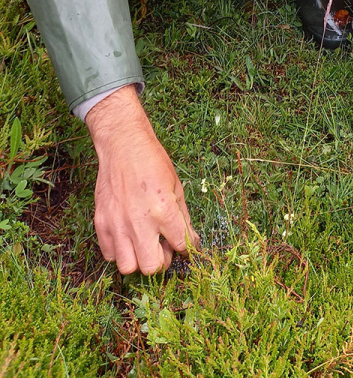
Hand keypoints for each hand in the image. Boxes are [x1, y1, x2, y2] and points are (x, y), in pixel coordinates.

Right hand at [86, 86, 199, 274]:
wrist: (123, 146)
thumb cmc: (153, 163)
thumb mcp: (176, 186)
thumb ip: (183, 218)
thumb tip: (191, 242)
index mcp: (164, 210)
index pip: (180, 245)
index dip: (185, 247)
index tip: (183, 245)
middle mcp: (140, 222)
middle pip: (152, 267)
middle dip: (161, 261)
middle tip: (162, 247)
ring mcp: (117, 225)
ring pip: (128, 267)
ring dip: (138, 259)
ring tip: (142, 244)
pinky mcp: (101, 224)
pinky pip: (109, 255)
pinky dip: (119, 251)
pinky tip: (126, 236)